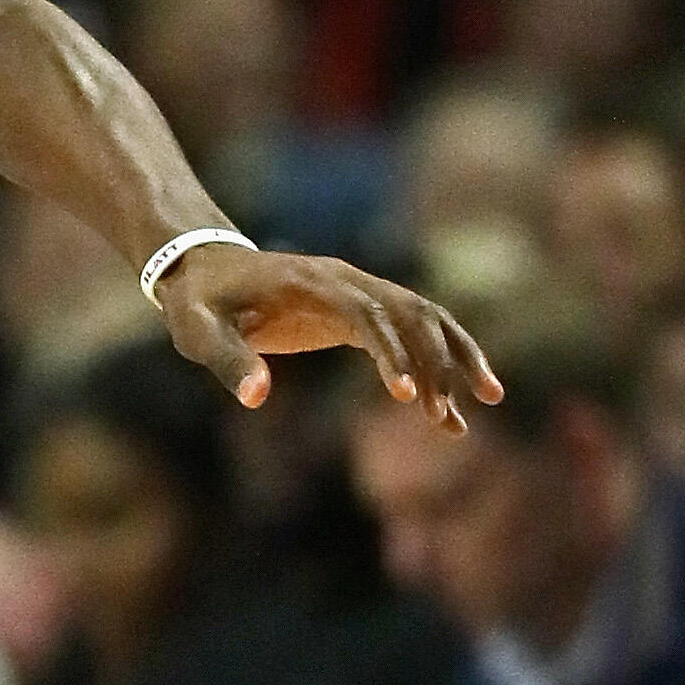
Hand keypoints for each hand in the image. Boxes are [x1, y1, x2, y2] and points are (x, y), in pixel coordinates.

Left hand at [156, 245, 500, 431]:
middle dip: (439, 361)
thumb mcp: (198, 332)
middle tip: (447, 416)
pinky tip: (449, 403)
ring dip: (457, 358)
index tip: (406, 397)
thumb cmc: (197, 304)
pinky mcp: (358, 309)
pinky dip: (437, 361)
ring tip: (486, 402)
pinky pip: (410, 331)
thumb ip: (227, 360)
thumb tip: (257, 398)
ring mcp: (359, 291)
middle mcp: (348, 280)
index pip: (368, 314)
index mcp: (314, 283)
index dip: (391, 352)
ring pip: (426, 319)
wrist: (203, 268)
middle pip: (414, 314)